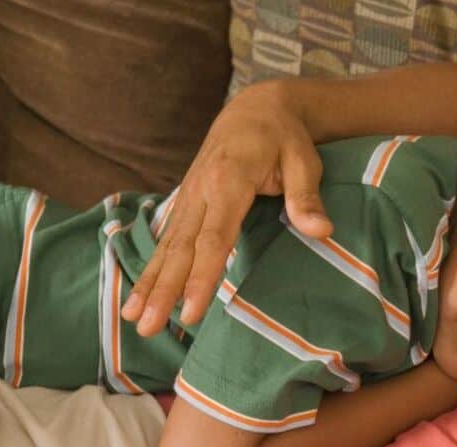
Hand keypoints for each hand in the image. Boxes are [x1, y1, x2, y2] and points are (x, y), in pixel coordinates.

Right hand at [120, 81, 334, 335]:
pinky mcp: (186, 202)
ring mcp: (189, 196)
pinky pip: (166, 240)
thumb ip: (306, 197)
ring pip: (166, 247)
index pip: (213, 237)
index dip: (201, 275)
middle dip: (163, 290)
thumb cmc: (285, 138)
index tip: (191, 310)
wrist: (255, 109)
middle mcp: (200, 190)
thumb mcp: (303, 161)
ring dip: (149, 284)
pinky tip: (140, 297)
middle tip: (149, 327)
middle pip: (180, 248)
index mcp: (228, 179)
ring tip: (133, 319)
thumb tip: (322, 231)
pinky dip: (151, 269)